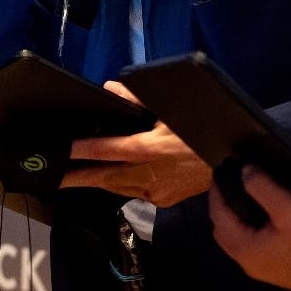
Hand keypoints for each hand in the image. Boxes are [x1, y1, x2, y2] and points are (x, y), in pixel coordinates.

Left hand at [59, 82, 211, 205]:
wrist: (233, 160)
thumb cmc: (201, 130)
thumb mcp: (173, 109)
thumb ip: (139, 101)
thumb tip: (112, 89)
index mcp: (150, 148)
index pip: (107, 149)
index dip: (82, 150)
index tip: (63, 149)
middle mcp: (149, 174)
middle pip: (106, 177)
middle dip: (78, 177)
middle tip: (56, 176)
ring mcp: (156, 191)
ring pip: (118, 187)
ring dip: (99, 181)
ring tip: (78, 177)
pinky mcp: (163, 200)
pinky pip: (134, 192)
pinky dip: (121, 185)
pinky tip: (115, 177)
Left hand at [210, 166, 290, 290]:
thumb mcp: (287, 207)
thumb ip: (261, 186)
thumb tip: (244, 171)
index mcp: (244, 248)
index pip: (217, 215)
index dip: (216, 191)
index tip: (219, 170)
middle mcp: (248, 262)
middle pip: (223, 230)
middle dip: (223, 206)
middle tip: (230, 181)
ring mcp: (264, 267)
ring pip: (239, 238)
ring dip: (237, 217)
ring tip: (247, 193)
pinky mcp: (279, 268)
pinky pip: (254, 243)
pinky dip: (250, 226)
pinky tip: (265, 215)